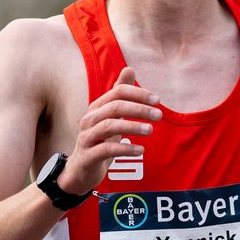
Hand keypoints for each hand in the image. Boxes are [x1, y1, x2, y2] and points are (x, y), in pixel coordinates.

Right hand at [61, 66, 160, 195]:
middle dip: (138, 109)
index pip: (118, 92)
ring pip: (109, 126)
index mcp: (97, 107)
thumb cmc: (99, 140)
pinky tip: (140, 150)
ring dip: (132, 126)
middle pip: (114, 107)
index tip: (157, 100)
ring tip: (150, 130)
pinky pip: (106, 150)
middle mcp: (89, 119)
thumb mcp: (111, 116)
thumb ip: (120, 94)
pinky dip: (125, 149)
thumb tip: (129, 69)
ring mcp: (87, 138)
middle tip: (159, 115)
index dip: (138, 94)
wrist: (80, 170)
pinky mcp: (87, 156)